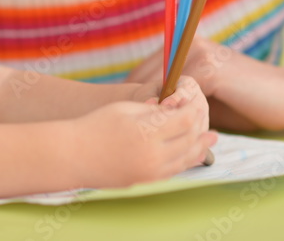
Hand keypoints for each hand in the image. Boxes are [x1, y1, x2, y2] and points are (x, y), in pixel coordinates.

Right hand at [74, 83, 215, 188]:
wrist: (72, 155)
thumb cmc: (96, 125)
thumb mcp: (126, 108)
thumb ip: (154, 109)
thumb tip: (176, 108)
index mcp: (149, 131)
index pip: (186, 119)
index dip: (194, 108)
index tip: (195, 101)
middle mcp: (153, 155)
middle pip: (190, 140)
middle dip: (202, 128)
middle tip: (210, 120)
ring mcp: (149, 172)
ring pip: (185, 159)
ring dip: (200, 148)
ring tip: (211, 139)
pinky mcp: (144, 182)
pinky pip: (172, 172)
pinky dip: (185, 161)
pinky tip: (191, 154)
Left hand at [127, 37, 283, 131]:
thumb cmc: (247, 103)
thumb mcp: (204, 101)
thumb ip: (177, 101)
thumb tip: (144, 115)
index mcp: (186, 48)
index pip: (140, 73)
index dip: (132, 100)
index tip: (130, 124)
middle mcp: (190, 45)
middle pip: (142, 77)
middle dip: (139, 107)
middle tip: (141, 133)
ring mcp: (201, 54)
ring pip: (159, 87)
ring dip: (156, 113)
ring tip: (159, 135)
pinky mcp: (212, 70)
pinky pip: (179, 95)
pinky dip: (175, 114)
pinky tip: (179, 130)